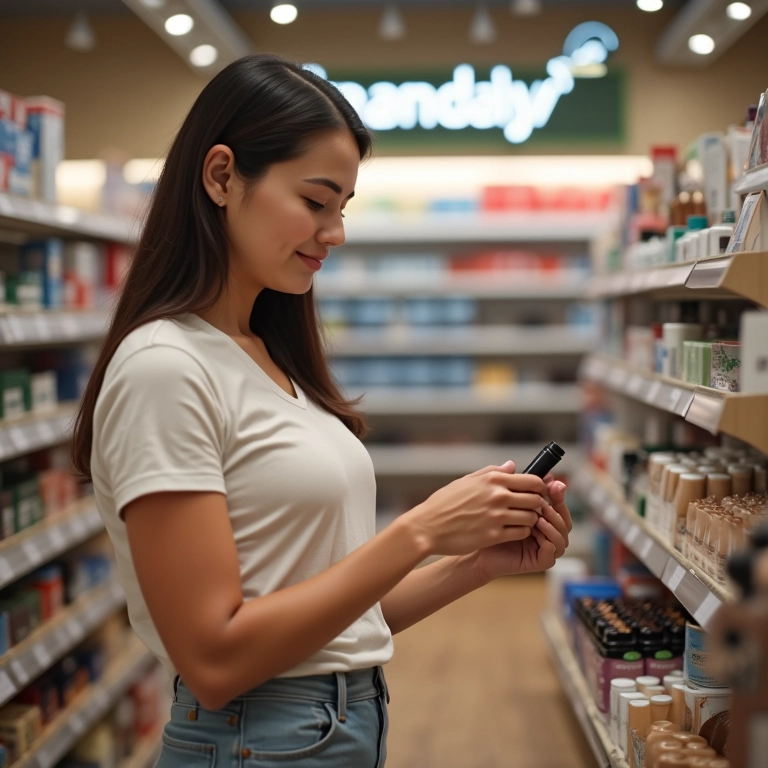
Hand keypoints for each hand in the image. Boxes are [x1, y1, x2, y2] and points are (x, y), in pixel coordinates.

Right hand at [403, 462, 546, 556]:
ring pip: (531, 518)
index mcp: (492, 479)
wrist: (427, 526)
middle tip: (532, 510)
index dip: (540, 488)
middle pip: (536, 499)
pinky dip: (522, 533)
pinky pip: (520, 533)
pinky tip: (513, 532)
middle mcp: (497, 495)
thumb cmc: (444, 503)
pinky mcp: (493, 535)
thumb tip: (512, 466)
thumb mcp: (466, 481)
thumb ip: (492, 472)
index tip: (537, 493)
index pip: (532, 480)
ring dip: (531, 520)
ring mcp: (496, 516)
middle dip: (538, 505)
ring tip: (522, 521)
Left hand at [473, 470, 571, 583]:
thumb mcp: (510, 503)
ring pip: (562, 536)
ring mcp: (546, 549)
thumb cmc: (492, 524)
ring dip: (553, 524)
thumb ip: (526, 489)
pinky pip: (553, 551)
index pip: (559, 507)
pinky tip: (537, 530)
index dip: (558, 496)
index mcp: (544, 520)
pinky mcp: (541, 561)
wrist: (477, 545)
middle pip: (565, 521)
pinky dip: (549, 539)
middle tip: (545, 502)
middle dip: (557, 510)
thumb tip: (545, 473)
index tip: (553, 484)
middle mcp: (548, 534)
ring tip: (540, 516)